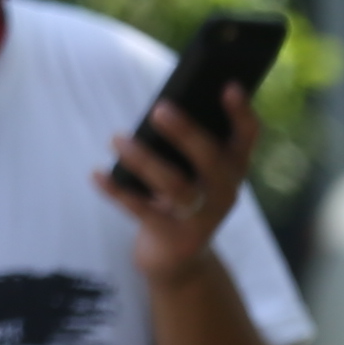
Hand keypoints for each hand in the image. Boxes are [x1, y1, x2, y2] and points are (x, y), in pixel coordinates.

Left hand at [95, 83, 260, 285]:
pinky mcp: (174, 237)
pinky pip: (142, 210)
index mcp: (232, 167)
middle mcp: (224, 191)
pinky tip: (96, 174)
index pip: (247, 136)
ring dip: (143, 159)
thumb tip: (158, 110)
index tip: (227, 85)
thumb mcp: (193, 172)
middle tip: (158, 109)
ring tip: (117, 138)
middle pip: (210, 160)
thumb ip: (185, 146)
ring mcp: (202, 217)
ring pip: (175, 186)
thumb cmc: (182, 198)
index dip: (240, 112)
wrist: (178, 259)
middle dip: (185, 133)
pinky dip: (116, 191)